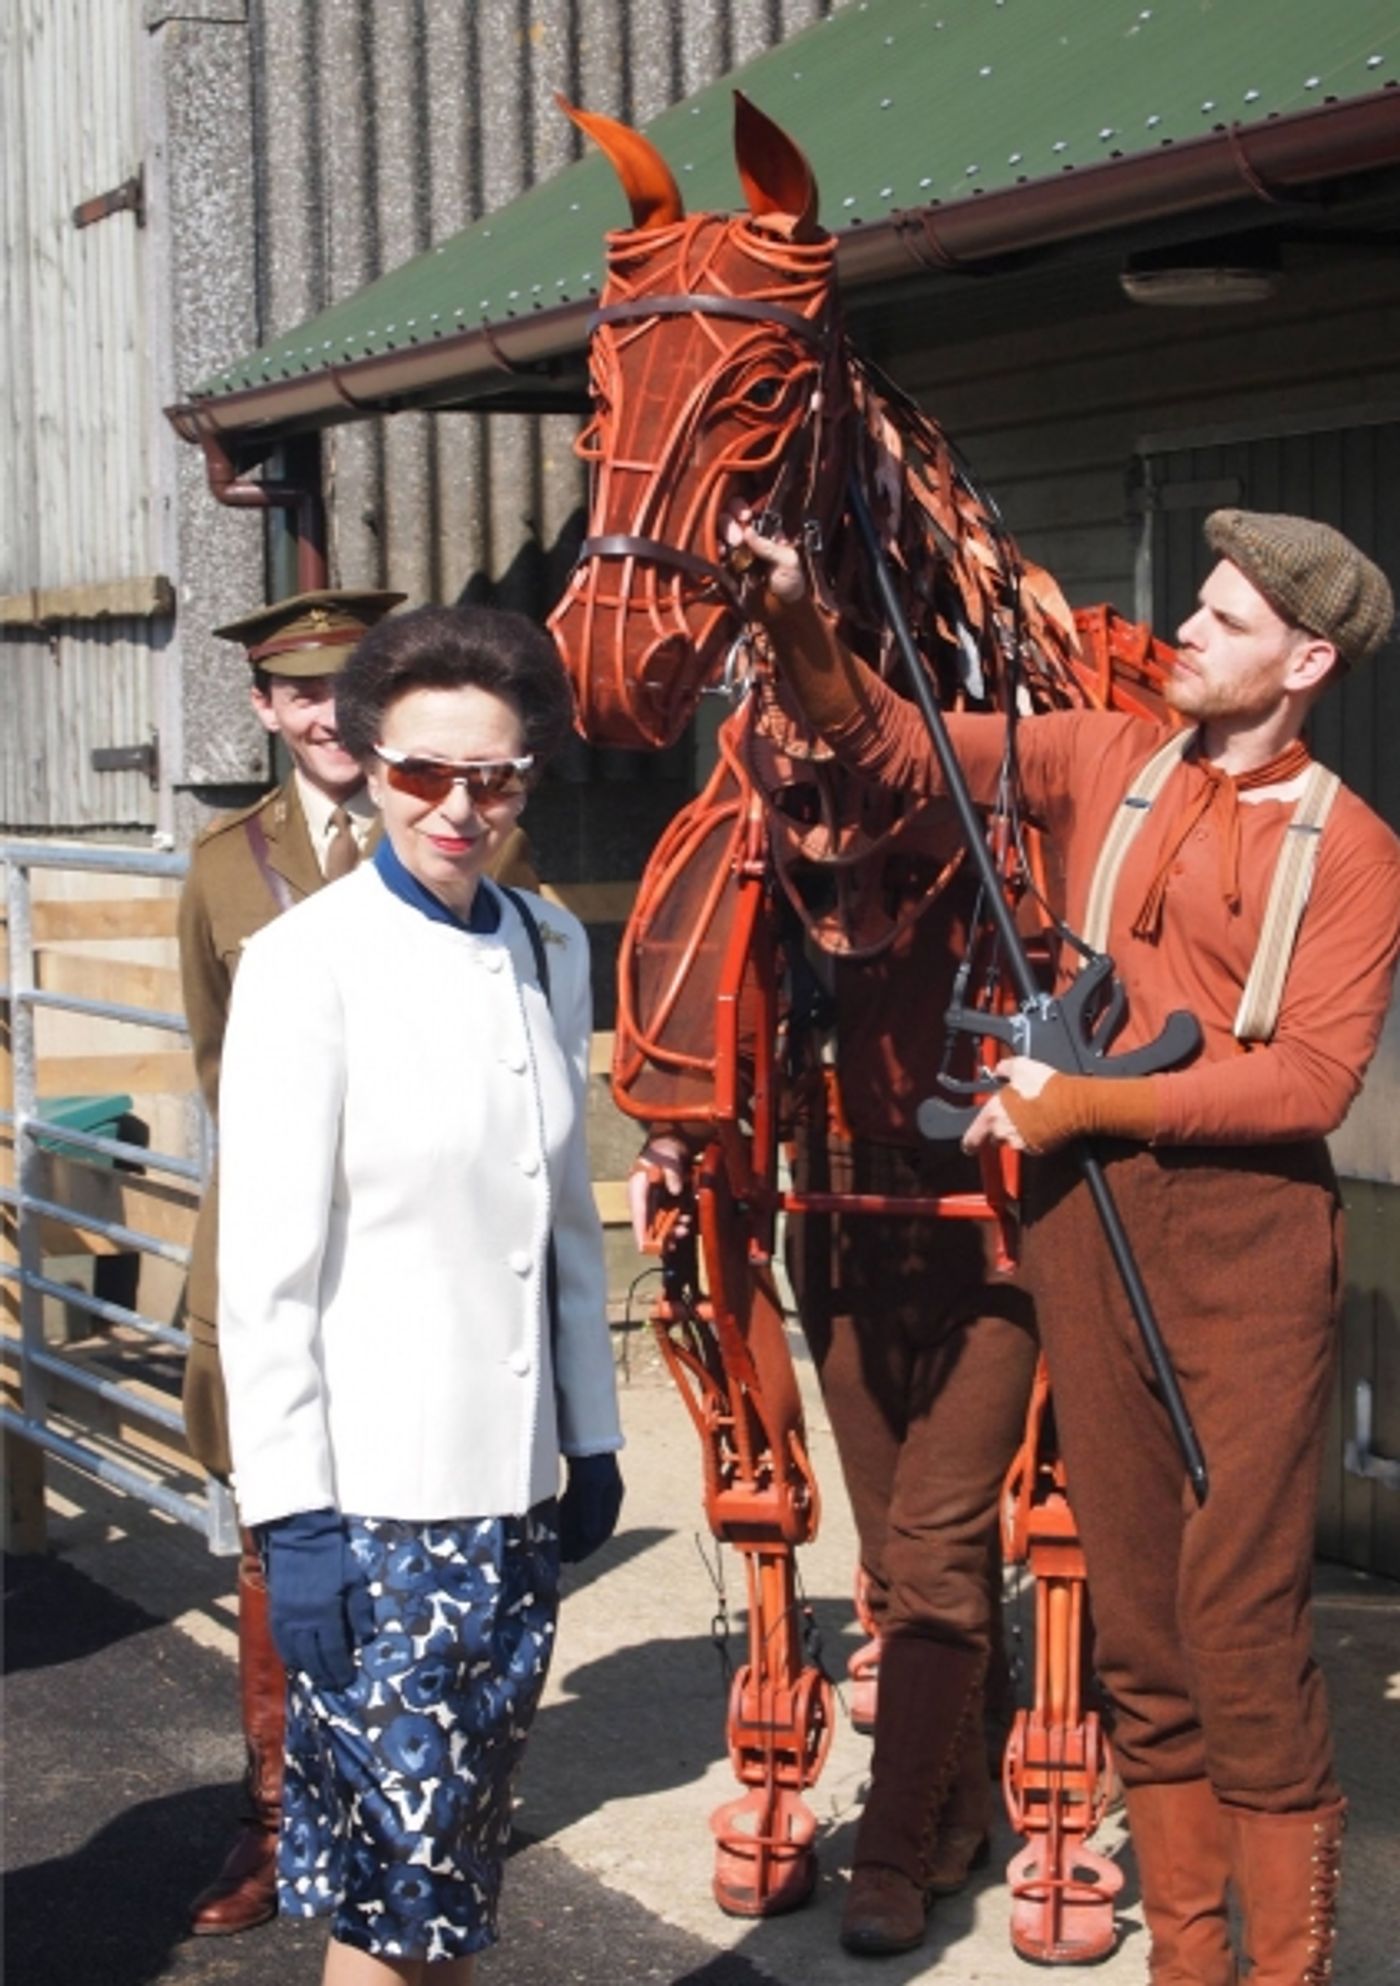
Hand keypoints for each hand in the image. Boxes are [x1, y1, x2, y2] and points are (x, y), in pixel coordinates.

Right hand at [261, 1507, 373, 1690]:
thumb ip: (360, 1610)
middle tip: (334, 1686)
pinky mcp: (274, 1613)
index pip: (333, 1651)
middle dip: (325, 1675)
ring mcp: (286, 1618)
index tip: (347, 1680)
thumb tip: (366, 1638)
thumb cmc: (332, 1557)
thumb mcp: (354, 1580)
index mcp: (326, 1612)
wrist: (300, 1538)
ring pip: (294, 1654)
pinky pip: (281, 1643)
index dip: (340, 1668)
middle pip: (313, 1658)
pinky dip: (289, 1656)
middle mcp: (304, 1620)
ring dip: (307, 1669)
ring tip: (317, 1679)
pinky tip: (298, 1662)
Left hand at [558, 1452, 623, 1563]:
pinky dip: (564, 1515)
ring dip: (569, 1530)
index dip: (589, 1547)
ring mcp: (592, 1488)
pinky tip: (554, 1523)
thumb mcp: (591, 1486)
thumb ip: (590, 1511)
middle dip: (576, 1542)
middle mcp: (604, 1494)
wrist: (586, 1429)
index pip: (603, 1529)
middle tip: (562, 1557)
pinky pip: (572, 1504)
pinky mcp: (580, 1481)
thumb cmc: (591, 1458)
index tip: (575, 1560)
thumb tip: (591, 1537)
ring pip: (580, 1515)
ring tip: (556, 1545)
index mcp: (613, 1497)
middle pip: (590, 1524)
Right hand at [627, 1133, 693, 1250]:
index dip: (640, 1232)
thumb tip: (676, 1191)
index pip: (638, 1214)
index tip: (644, 1248)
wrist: (668, 1149)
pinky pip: (667, 1220)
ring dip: (672, 1230)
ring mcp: (651, 1204)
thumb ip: (672, 1175)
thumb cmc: (664, 1154)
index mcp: (638, 1190)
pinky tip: (686, 1223)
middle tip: (679, 1234)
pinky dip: (676, 1224)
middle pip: (648, 1225)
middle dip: (663, 1235)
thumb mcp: (669, 1161)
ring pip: (659, 1225)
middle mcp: (642, 1201)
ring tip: (685, 1229)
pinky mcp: (661, 1205)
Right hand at [721, 504, 807, 609]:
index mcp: (761, 532)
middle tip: (738, 539)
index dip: (740, 509)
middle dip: (730, 523)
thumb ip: (769, 546)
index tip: (746, 517)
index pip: (744, 512)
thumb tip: (747, 530)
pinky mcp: (723, 570)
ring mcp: (731, 555)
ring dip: (721, 535)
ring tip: (732, 546)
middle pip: (726, 519)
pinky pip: (712, 556)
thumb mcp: (788, 561)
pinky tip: (720, 554)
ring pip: (716, 534)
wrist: (781, 613)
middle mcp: (744, 540)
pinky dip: (713, 552)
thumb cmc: (790, 585)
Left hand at [962, 1056, 1056, 1155]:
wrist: (1072, 1104)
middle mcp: (1003, 1132)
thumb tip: (1000, 1068)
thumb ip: (1005, 1068)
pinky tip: (1043, 1122)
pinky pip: (1031, 1144)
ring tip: (1031, 1116)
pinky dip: (1034, 1136)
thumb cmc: (1045, 1087)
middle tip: (1011, 1116)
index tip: (970, 1144)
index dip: (970, 1142)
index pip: (972, 1138)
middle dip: (999, 1130)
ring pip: (1012, 1141)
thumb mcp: (1020, 1066)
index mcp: (993, 1114)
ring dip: (1018, 1132)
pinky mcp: (1038, 1149)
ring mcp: (1021, 1143)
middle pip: (994, 1138)